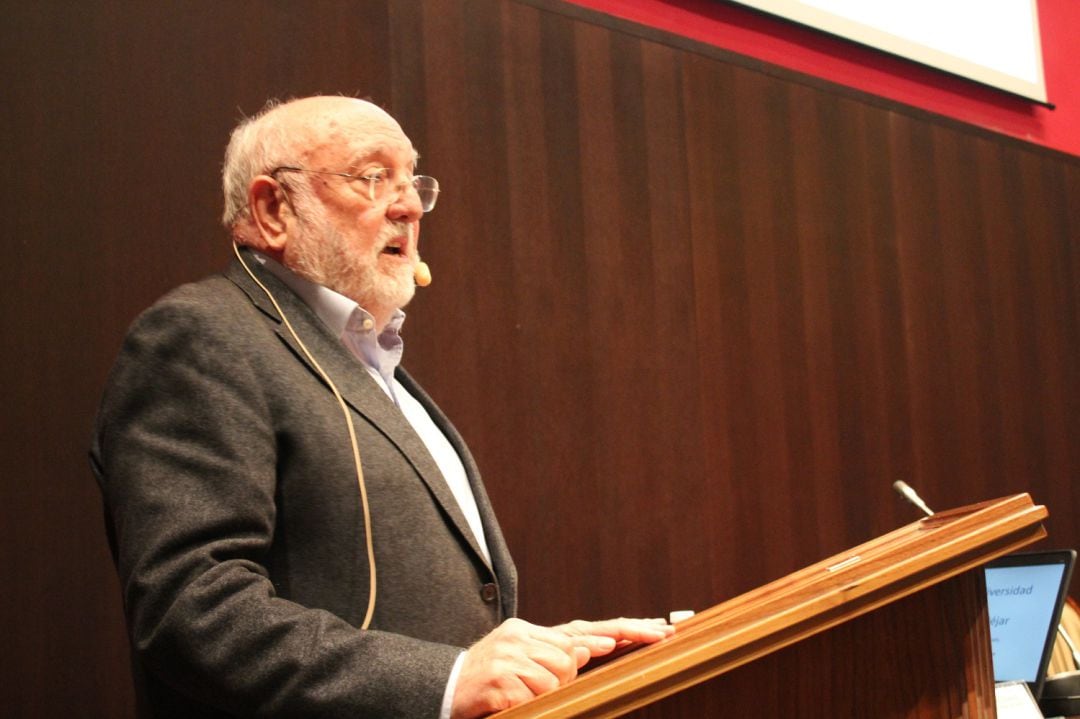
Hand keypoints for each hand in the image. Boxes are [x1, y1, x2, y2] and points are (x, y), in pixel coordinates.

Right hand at [450, 617, 673, 718]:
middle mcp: (522, 636)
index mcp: (529, 631)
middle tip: (538, 683)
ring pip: (557, 676)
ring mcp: (511, 656)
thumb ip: (553, 656)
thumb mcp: (520, 663)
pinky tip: (508, 700)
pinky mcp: (501, 679)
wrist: (441, 688)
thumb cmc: (486, 681)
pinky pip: (535, 695)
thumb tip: (587, 651)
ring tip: (515, 693)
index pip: (585, 628)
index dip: (624, 630)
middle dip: (568, 674)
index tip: (659, 630)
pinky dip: (527, 704)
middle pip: (573, 655)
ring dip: (542, 693)